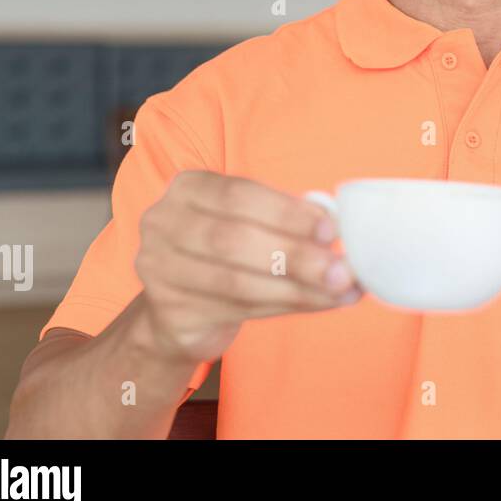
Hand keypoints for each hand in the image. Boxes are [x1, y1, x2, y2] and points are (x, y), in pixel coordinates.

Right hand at [134, 170, 361, 363]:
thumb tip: (336, 222)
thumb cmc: (228, 254)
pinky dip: (286, 306)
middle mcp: (164, 224)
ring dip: (298, 288)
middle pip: (234, 240)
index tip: (331, 229)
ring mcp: (159, 270)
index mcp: (188, 188)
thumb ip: (288, 218)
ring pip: (237, 281)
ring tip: (340, 290)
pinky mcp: (169, 311)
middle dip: (295, 255)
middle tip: (341, 270)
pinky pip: (236, 310)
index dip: (287, 213)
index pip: (239, 195)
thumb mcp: (255, 222)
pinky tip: (318, 303)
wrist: (180, 309)